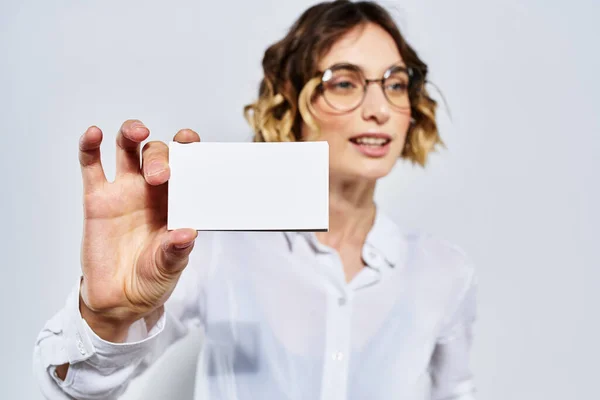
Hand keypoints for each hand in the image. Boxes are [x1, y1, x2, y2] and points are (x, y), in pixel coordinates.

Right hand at [77, 120, 199, 340]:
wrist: (120, 298)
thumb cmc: (152, 278)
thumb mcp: (170, 267)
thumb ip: (177, 250)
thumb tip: (187, 234)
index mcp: (176, 200)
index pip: (186, 165)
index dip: (189, 148)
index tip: (191, 143)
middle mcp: (151, 190)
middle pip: (156, 153)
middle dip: (160, 156)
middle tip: (160, 175)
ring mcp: (124, 191)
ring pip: (127, 148)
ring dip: (131, 133)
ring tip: (137, 131)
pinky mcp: (97, 198)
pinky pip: (91, 165)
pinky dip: (90, 146)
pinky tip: (94, 134)